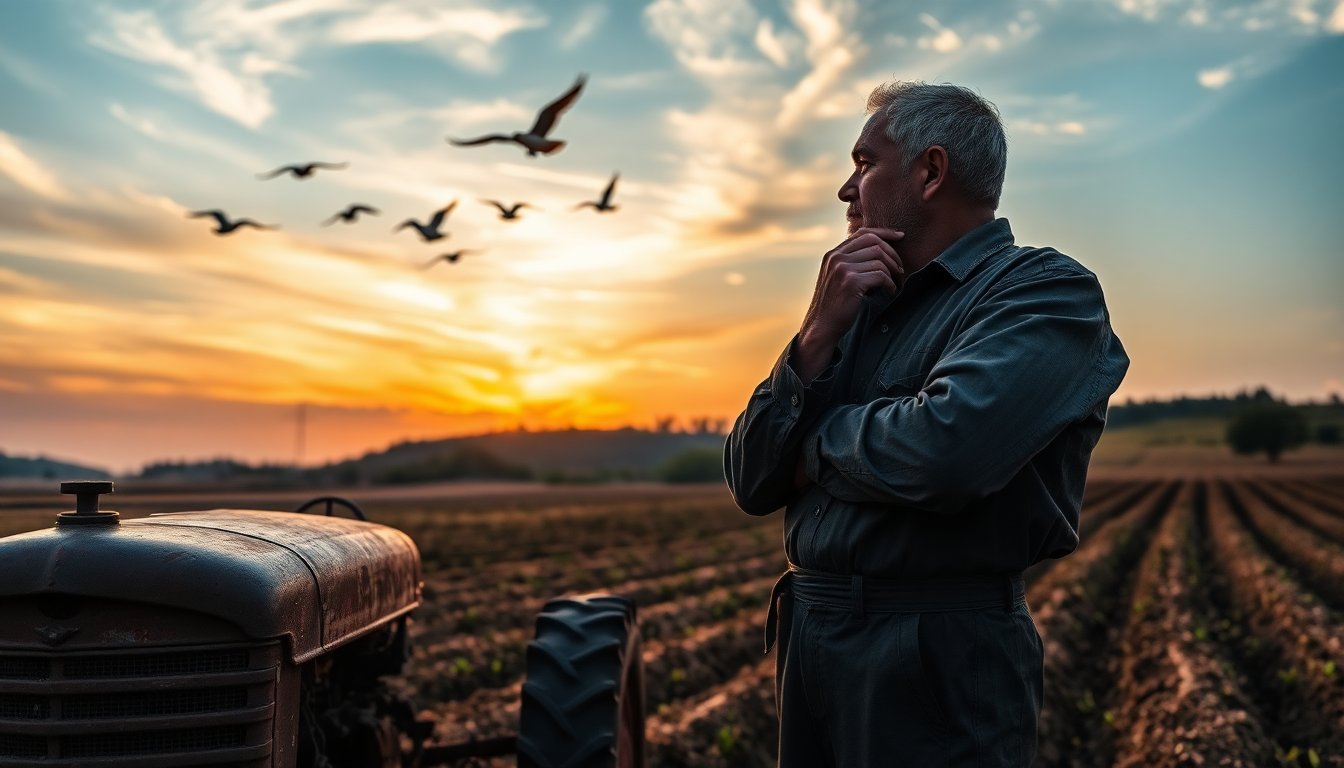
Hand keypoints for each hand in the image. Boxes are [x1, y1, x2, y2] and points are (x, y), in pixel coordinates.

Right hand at [794, 228, 904, 380]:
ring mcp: (842, 268)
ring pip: (879, 258)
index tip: (900, 236)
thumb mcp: (837, 277)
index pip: (863, 233)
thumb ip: (850, 262)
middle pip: (874, 242)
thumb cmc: (834, 305)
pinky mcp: (851, 282)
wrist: (821, 326)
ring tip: (894, 283)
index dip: (884, 233)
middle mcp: (836, 257)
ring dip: (892, 271)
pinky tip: (889, 292)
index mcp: (833, 254)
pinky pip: (880, 275)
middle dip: (892, 253)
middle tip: (900, 268)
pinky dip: (890, 283)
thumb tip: (878, 252)